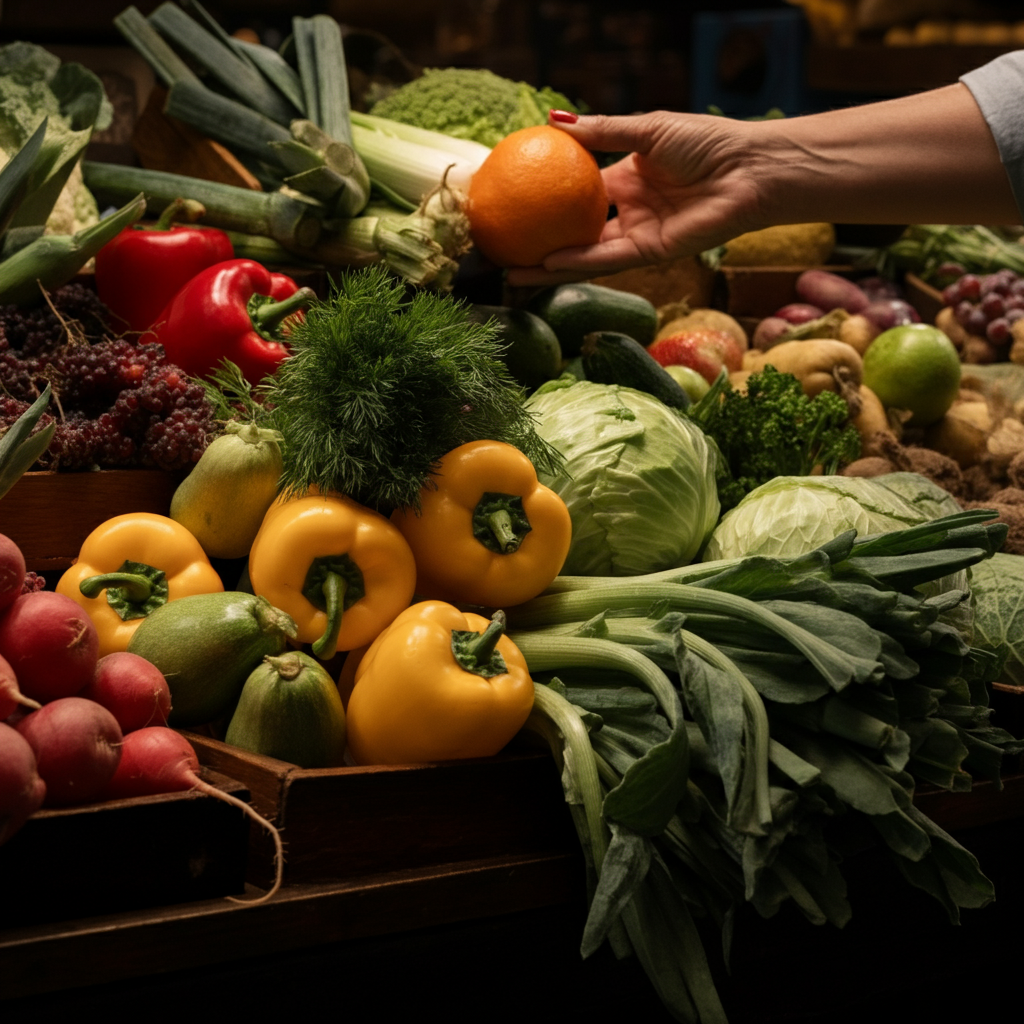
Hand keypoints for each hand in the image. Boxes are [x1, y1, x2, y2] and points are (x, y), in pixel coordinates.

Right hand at [506, 110, 764, 285]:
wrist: (751, 169)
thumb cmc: (707, 141)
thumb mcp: (646, 129)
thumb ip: (600, 132)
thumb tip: (552, 121)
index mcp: (627, 180)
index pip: (577, 193)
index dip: (546, 198)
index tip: (512, 199)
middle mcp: (629, 211)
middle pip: (574, 232)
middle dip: (539, 242)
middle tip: (502, 246)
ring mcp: (638, 234)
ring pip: (585, 254)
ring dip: (549, 266)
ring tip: (511, 270)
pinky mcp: (652, 253)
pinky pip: (607, 259)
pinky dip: (578, 262)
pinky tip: (547, 264)